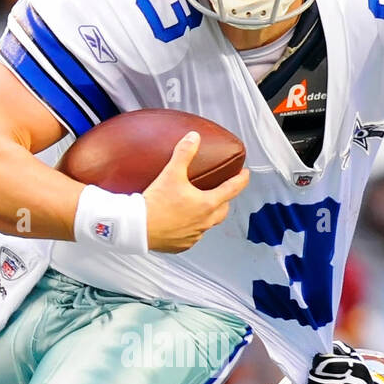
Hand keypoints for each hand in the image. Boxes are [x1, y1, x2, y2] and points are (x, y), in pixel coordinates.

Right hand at [143, 132, 249, 252]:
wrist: (138, 228)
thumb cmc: (156, 203)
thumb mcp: (171, 173)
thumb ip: (184, 153)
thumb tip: (193, 137)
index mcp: (207, 204)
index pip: (232, 189)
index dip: (241, 180)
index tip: (245, 175)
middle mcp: (204, 222)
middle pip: (223, 210)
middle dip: (225, 200)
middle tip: (221, 191)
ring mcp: (194, 236)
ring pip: (207, 224)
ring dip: (207, 215)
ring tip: (199, 207)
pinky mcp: (181, 245)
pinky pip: (192, 236)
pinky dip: (191, 228)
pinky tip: (181, 223)